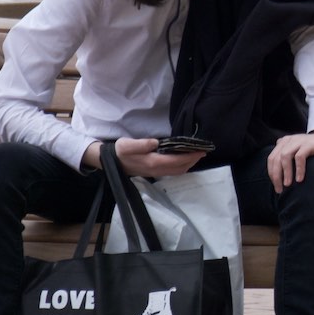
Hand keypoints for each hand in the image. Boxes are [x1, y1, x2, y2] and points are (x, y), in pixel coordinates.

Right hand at [82, 138, 205, 177]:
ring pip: (177, 171)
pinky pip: (172, 171)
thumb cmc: (119, 151)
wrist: (110, 161)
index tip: (201, 150)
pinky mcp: (154, 172)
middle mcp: (156, 170)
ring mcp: (155, 172)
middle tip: (203, 152)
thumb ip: (141, 144)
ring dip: (188, 164)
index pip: (176, 161)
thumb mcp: (127, 145)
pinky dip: (181, 166)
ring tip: (196, 155)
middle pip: (180, 168)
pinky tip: (184, 160)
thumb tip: (155, 142)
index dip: (190, 156)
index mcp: (152, 162)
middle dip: (193, 161)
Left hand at [267, 129, 313, 193]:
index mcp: (283, 143)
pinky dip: (298, 169)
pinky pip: (300, 157)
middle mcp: (289, 141)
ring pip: (285, 157)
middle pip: (276, 158)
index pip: (271, 159)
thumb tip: (278, 176)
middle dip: (276, 175)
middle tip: (280, 189)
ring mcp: (298, 141)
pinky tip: (299, 179)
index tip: (276, 186)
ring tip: (287, 184)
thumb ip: (287, 158)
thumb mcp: (297, 152)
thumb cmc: (313, 150)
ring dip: (285, 172)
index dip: (271, 173)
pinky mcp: (309, 144)